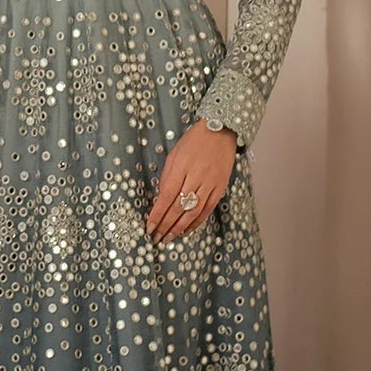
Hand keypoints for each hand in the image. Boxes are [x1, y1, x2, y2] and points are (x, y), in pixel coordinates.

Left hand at [147, 120, 237, 243]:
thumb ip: (167, 178)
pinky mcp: (220, 188)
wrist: (220, 132)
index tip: (149, 227)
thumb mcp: (173, 156)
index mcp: (182, 167)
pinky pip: (207, 210)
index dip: (158, 214)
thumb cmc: (193, 142)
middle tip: (156, 237)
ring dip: (180, 228)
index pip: (167, 196)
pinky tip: (187, 230)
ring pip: (194, 212)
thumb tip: (160, 200)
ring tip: (169, 238)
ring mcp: (210, 184)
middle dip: (166, 225)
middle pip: (180, 207)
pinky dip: (197, 222)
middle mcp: (197, 177)